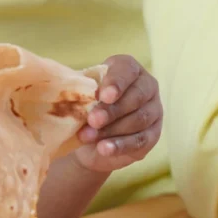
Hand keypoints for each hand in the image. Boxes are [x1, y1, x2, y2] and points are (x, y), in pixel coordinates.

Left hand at [75, 55, 161, 171]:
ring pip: (138, 119)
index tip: (103, 96)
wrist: (87, 136)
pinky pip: (140, 140)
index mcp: (127, 69)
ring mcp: (153, 111)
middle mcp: (146, 87)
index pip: (127, 70)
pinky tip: (104, 148)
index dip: (116, 82)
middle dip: (112, 110)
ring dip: (111, 129)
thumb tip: (65, 87)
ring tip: (87, 136)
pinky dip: (120, 145)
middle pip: (136, 96)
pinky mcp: (152, 135)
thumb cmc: (83, 105)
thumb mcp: (79, 94)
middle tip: (92, 120)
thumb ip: (78, 88)